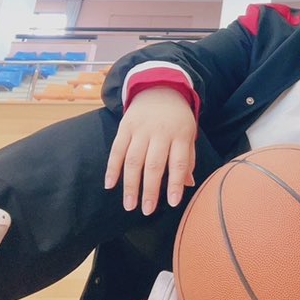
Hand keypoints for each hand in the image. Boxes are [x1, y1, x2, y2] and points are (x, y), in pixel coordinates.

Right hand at [104, 87, 197, 214]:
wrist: (160, 89)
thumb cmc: (177, 119)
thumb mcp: (189, 134)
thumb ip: (187, 158)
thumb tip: (187, 185)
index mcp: (180, 135)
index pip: (178, 162)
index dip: (175, 183)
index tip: (173, 203)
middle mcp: (160, 132)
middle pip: (154, 164)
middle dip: (150, 190)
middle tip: (147, 210)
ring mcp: (141, 129)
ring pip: (134, 160)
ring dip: (130, 185)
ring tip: (129, 205)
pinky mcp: (125, 127)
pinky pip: (117, 150)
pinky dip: (112, 168)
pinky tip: (110, 185)